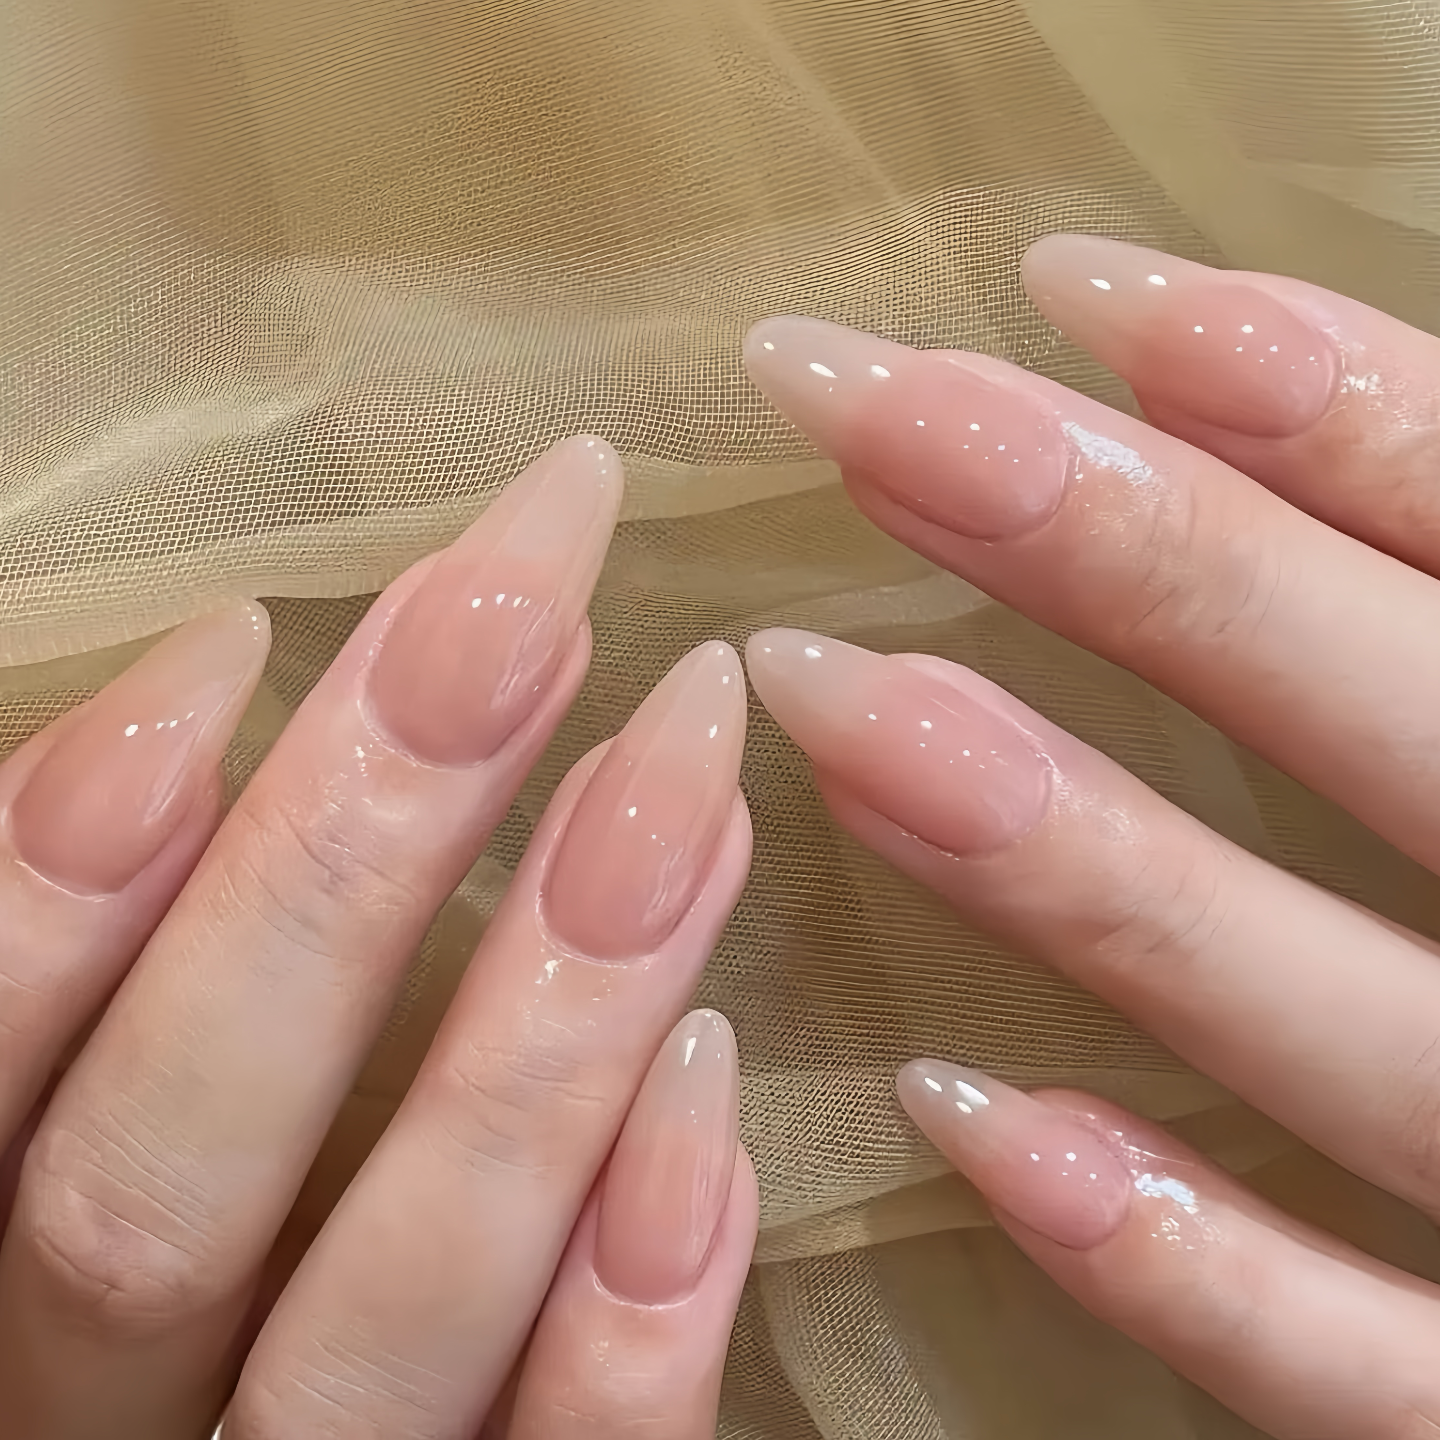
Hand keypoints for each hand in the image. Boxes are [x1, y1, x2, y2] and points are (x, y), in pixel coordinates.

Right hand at [0, 437, 755, 1437]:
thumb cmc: (160, 1246)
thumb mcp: (106, 1112)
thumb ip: (113, 985)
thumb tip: (165, 733)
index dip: (57, 869)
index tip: (234, 638)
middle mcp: (93, 1430)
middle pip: (164, 1185)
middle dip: (345, 864)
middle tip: (519, 614)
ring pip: (386, 1321)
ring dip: (539, 1036)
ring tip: (679, 781)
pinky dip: (632, 1307)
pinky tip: (711, 1079)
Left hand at [741, 236, 1439, 1435]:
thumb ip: (1426, 594)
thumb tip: (1207, 388)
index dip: (1313, 393)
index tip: (1073, 290)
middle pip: (1416, 719)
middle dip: (1141, 556)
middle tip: (874, 419)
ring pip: (1346, 1033)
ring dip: (1087, 864)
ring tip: (833, 706)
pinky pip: (1356, 1367)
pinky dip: (1172, 1257)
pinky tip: (955, 1110)